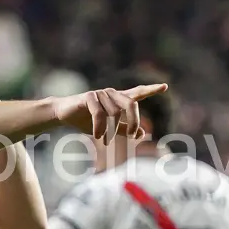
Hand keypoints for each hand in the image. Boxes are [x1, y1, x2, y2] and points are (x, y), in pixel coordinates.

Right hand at [51, 84, 167, 143]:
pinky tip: (98, 136)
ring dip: (111, 131)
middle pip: (131, 104)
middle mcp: (111, 94)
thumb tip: (142, 134)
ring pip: (115, 113)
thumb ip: (124, 130)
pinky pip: (100, 114)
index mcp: (117, 100)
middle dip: (134, 122)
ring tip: (105, 141)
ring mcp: (100, 94)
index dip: (151, 90)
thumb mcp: (108, 128)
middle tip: (132, 136)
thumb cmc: (85, 120)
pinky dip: (100, 127)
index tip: (165, 86)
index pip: (137, 93)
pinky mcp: (89, 97)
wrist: (63, 114)